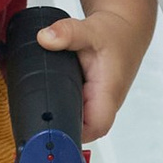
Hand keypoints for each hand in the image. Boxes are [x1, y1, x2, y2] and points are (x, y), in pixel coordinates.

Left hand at [37, 4, 150, 142]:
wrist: (125, 28)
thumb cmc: (114, 33)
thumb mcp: (90, 30)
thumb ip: (67, 33)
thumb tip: (46, 38)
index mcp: (108, 91)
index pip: (96, 127)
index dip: (75, 134)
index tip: (52, 130)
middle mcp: (106, 101)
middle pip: (84, 130)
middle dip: (62, 129)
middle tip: (36, 123)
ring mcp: (100, 102)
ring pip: (81, 122)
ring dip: (63, 119)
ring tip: (38, 114)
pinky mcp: (93, 98)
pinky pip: (79, 112)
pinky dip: (64, 108)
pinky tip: (49, 103)